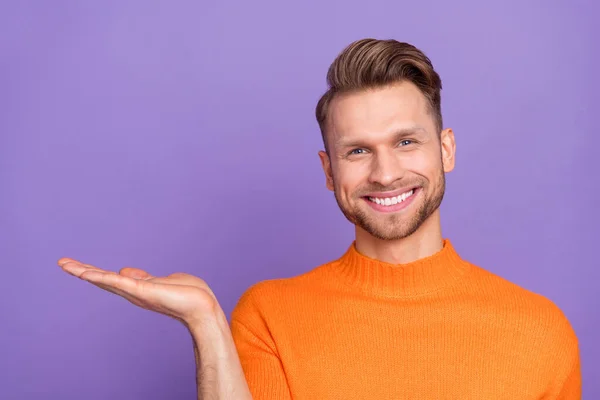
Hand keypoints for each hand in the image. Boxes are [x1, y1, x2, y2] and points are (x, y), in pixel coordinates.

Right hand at [58, 258, 221, 327]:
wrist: (201, 307)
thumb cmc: (187, 295)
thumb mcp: (161, 281)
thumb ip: (142, 277)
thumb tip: (124, 271)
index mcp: (137, 288)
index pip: (110, 279)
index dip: (94, 272)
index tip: (76, 265)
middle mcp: (133, 292)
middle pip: (102, 280)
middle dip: (82, 271)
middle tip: (62, 262)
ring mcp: (136, 292)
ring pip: (105, 280)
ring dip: (85, 272)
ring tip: (66, 265)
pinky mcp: (141, 291)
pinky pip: (118, 282)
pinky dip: (102, 278)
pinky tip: (87, 273)